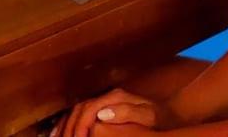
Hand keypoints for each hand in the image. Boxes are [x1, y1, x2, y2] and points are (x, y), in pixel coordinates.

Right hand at [52, 89, 166, 136]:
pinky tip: (58, 131)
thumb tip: (102, 114)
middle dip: (68, 128)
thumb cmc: (159, 117)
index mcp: (114, 97)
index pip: (89, 110)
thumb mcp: (148, 116)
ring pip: (75, 110)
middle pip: (78, 109)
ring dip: (63, 125)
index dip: (80, 126)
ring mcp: (103, 101)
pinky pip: (78, 113)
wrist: (168, 112)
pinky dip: (67, 122)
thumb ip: (127, 112)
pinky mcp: (102, 107)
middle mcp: (106, 97)